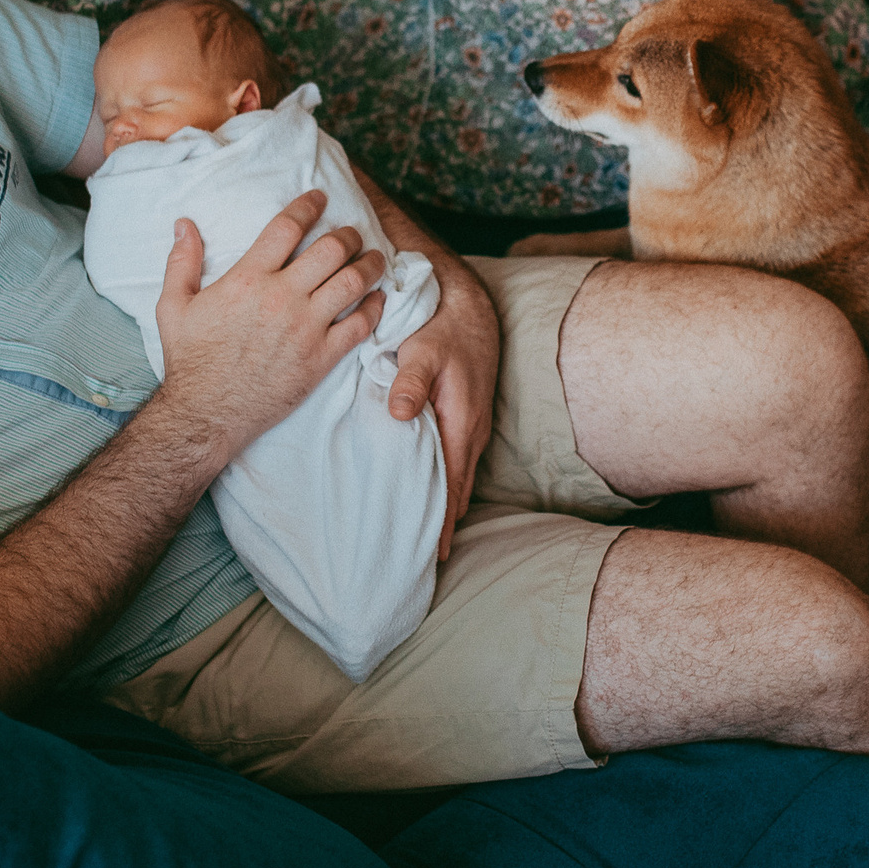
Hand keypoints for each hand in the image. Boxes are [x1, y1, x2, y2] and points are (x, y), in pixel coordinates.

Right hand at [154, 189, 385, 465]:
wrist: (206, 413)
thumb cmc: (189, 360)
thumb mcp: (173, 306)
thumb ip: (181, 262)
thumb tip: (184, 224)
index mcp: (247, 278)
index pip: (287, 227)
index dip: (308, 206)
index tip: (320, 198)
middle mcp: (282, 297)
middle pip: (331, 249)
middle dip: (348, 234)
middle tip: (353, 232)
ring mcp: (306, 328)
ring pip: (353, 281)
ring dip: (370, 264)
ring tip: (374, 258)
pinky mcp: (321, 358)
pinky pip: (360, 325)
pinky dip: (374, 307)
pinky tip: (377, 299)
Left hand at [386, 262, 499, 560]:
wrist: (467, 305)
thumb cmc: (441, 328)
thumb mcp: (422, 350)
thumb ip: (409, 381)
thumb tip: (398, 413)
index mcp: (461, 422)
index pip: (451, 484)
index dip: (443, 520)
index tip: (433, 555)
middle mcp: (470, 430)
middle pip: (457, 489)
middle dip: (444, 524)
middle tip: (424, 562)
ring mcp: (470, 425)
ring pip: (457, 476)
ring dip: (445, 505)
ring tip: (425, 539)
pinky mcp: (463, 416)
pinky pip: (455, 460)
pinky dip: (445, 482)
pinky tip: (429, 492)